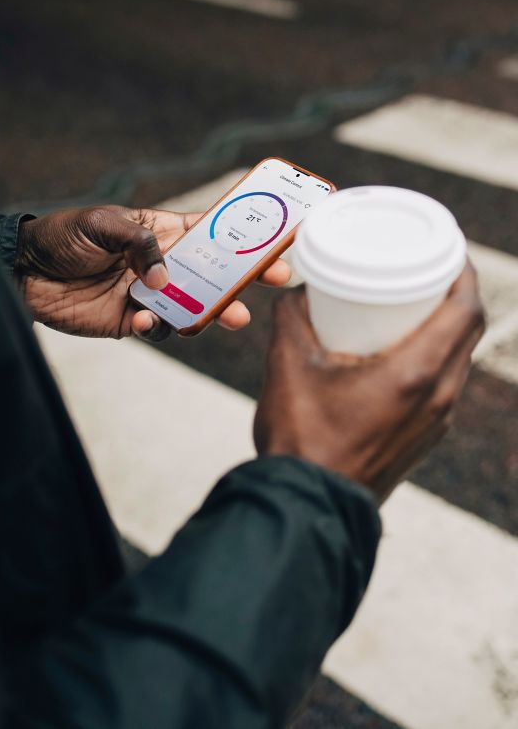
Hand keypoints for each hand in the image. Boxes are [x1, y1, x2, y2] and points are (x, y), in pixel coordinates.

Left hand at [15, 205, 290, 340]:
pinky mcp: (133, 322)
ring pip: (194, 307)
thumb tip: (166, 278)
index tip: (274, 242)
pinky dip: (159, 328)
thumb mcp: (103, 224)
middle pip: (214, 274)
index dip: (243, 239)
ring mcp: (151, 295)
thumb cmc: (64, 236)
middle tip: (275, 280)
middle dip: (245, 278)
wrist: (25, 271)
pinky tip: (145, 321)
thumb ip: (140, 245)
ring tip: (232, 317)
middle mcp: (163, 265)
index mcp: (162, 234)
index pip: (211, 235)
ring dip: (214, 312)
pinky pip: (158, 329)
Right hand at [253, 264, 484, 501]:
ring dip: (442, 329)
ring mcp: (435, 422)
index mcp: (416, 373)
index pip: (466, 308)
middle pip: (466, 331)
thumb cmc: (302, 440)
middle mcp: (438, 397)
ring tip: (407, 310)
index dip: (463, 271)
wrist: (306, 507)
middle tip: (421, 272)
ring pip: (455, 361)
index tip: (447, 248)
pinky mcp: (423, 439)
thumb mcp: (288, 367)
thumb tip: (296, 293)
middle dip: (451, 294)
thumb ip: (291, 319)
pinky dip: (429, 360)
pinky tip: (393, 358)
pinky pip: (441, 387)